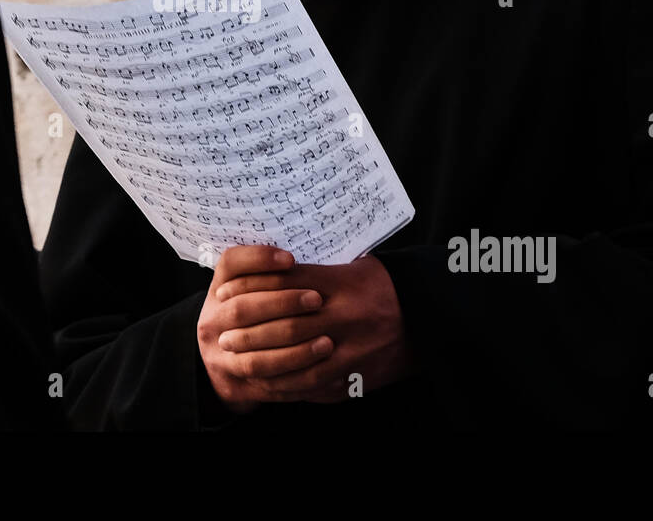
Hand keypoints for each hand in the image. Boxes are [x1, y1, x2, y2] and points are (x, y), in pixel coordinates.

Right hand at [197, 245, 331, 412]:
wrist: (221, 358)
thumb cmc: (248, 309)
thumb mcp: (248, 283)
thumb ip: (268, 269)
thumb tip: (300, 257)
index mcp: (218, 289)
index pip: (230, 264)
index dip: (259, 259)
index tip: (291, 259)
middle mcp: (213, 322)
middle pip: (242, 309)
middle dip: (281, 303)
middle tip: (317, 300)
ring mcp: (222, 358)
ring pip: (255, 358)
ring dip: (294, 352)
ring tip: (327, 343)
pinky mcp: (238, 387)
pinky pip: (271, 389)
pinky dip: (301, 382)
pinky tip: (330, 377)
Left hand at [217, 255, 414, 404]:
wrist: (428, 319)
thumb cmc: (385, 287)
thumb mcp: (356, 265)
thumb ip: (317, 269)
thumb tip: (273, 267)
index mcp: (341, 283)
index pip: (284, 284)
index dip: (250, 290)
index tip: (225, 296)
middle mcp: (345, 316)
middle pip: (285, 326)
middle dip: (249, 334)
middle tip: (224, 338)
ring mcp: (353, 349)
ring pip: (297, 362)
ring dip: (264, 364)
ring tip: (241, 363)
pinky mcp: (359, 376)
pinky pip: (317, 386)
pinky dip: (291, 388)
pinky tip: (272, 385)